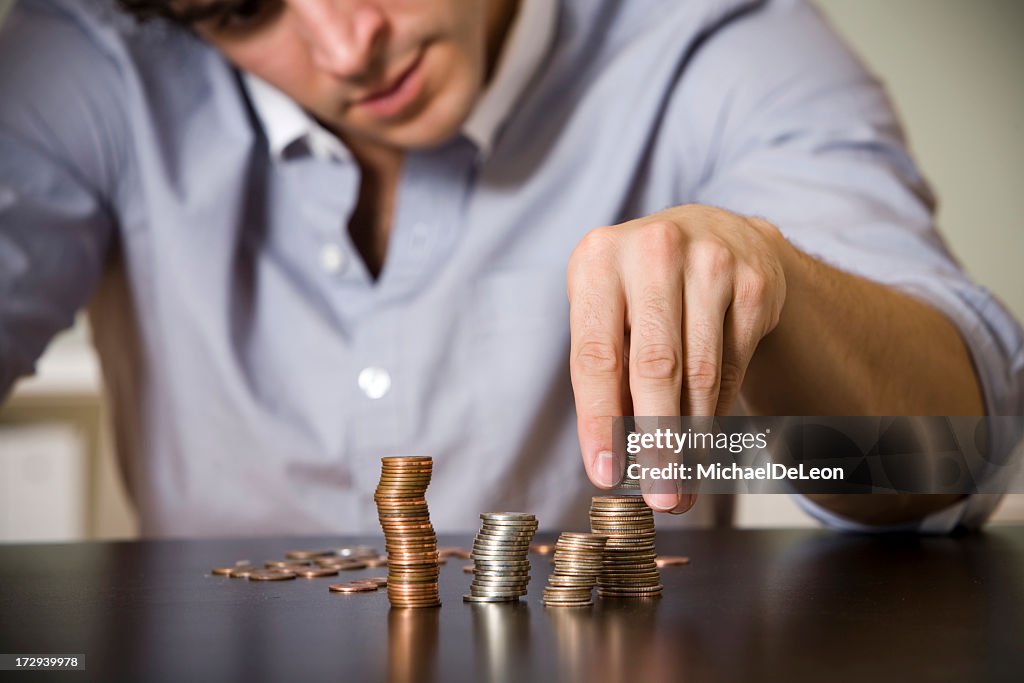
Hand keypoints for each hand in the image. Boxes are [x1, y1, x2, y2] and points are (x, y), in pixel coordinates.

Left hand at [567, 204, 787, 511]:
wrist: (713, 234)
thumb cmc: (640, 289)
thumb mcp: (607, 311)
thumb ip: (605, 374)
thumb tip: (613, 460)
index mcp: (597, 260)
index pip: (595, 356)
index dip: (599, 422)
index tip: (605, 474)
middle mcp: (653, 252)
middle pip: (655, 368)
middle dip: (657, 442)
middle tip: (659, 496)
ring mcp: (710, 262)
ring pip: (701, 373)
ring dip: (691, 439)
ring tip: (682, 484)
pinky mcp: (753, 283)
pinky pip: (732, 366)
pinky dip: (716, 412)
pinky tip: (703, 441)